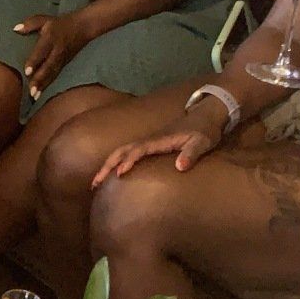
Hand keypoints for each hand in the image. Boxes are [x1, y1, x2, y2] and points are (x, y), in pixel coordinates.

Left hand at [13, 10, 100, 98]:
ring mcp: (62, 59)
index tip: (27, 71)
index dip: (35, 61)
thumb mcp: (45, 19)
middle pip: (48, 66)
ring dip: (43, 85)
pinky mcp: (64, 64)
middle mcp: (56, 50)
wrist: (83, 27)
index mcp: (51, 38)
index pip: (42, 51)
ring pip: (52, 74)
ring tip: (34, 96)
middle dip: (40, 79)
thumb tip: (15, 29)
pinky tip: (40, 93)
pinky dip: (48, 85)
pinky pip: (55, 75)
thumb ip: (30, 24)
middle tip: (31, 91)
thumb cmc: (60, 23)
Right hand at [90, 112, 225, 185]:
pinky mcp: (151, 145)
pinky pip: (128, 153)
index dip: (128, 161)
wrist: (205, 114)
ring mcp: (149, 142)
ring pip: (122, 151)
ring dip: (107, 165)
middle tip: (94, 184)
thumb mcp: (203, 142)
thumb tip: (180, 167)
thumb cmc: (205, 130)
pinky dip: (116, 162)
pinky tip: (113, 174)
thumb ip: (192, 153)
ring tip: (96, 182)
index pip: (138, 150)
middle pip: (122, 150)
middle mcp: (150, 140)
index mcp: (159, 140)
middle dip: (107, 166)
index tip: (119, 175)